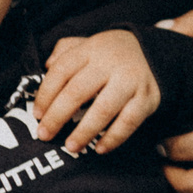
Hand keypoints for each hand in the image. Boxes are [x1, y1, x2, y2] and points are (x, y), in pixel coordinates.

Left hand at [36, 29, 159, 154]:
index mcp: (91, 49)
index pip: (61, 71)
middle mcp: (110, 63)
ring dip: (84, 131)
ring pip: (103, 109)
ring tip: (71, 147)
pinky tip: (100, 148)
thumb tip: (46, 67)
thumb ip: (65, 51)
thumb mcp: (88, 44)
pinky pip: (128, 122)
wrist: (154, 51)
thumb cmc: (112, 53)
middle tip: (45, 135)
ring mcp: (130, 81)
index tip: (37, 114)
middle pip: (77, 91)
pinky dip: (113, 137)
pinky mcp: (147, 98)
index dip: (45, 94)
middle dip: (57, 116)